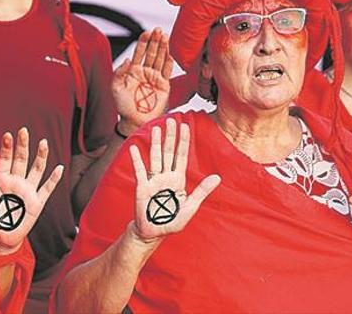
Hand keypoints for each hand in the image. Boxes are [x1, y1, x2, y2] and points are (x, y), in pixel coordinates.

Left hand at [0, 127, 63, 254]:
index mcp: (1, 179)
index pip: (6, 158)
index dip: (7, 147)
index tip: (8, 135)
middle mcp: (16, 181)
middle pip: (22, 159)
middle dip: (23, 145)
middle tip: (24, 131)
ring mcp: (27, 191)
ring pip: (36, 170)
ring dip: (40, 156)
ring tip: (43, 142)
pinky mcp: (37, 203)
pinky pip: (47, 189)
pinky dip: (54, 179)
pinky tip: (59, 168)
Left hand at [113, 28, 172, 135]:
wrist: (134, 121)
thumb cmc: (124, 106)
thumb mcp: (115, 88)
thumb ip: (119, 73)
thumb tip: (127, 60)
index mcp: (133, 70)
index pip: (139, 52)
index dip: (143, 42)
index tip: (146, 32)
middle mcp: (145, 72)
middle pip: (151, 53)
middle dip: (155, 41)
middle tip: (158, 30)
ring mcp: (155, 78)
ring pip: (160, 59)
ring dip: (163, 48)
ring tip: (165, 36)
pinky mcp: (164, 86)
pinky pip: (167, 72)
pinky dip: (169, 62)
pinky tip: (170, 53)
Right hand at [129, 118, 220, 242]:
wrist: (152, 232)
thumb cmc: (171, 222)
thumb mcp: (190, 208)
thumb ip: (201, 191)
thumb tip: (217, 177)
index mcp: (178, 180)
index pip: (181, 156)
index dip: (183, 141)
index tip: (185, 126)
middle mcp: (165, 177)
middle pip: (169, 152)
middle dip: (171, 136)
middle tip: (171, 119)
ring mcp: (153, 180)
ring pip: (155, 157)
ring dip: (156, 143)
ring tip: (157, 128)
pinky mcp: (142, 187)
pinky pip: (139, 170)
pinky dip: (137, 159)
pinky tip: (134, 147)